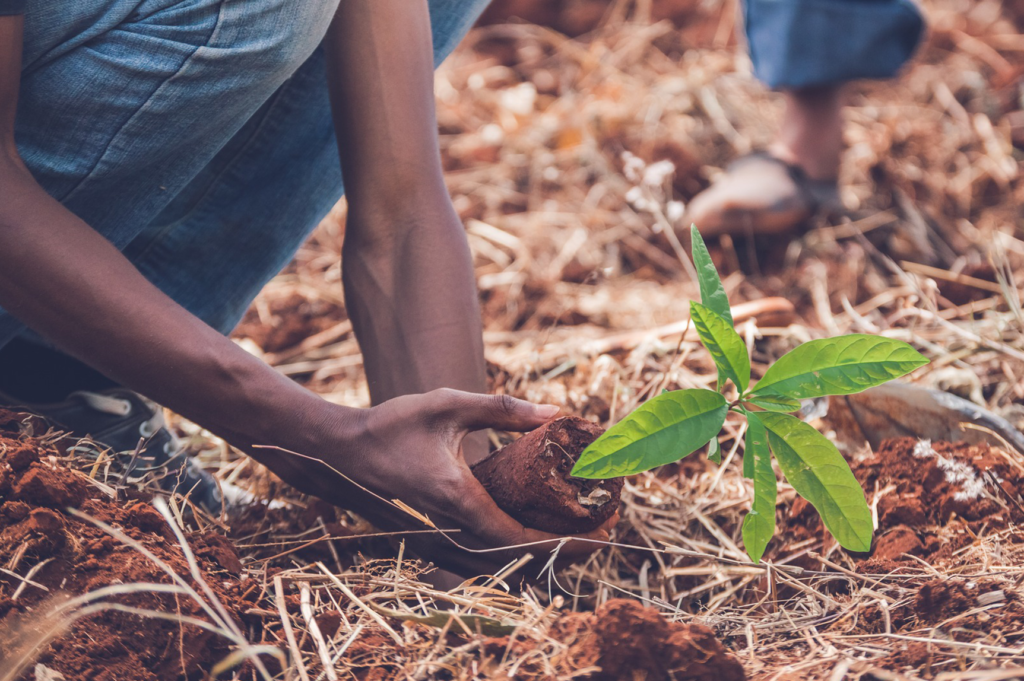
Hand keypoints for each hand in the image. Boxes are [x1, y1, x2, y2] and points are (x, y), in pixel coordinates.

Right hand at [253, 389, 613, 575]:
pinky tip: (541, 528)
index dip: (565, 541)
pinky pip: (489, 549)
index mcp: (459, 498)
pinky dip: (520, 545)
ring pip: (504, 559)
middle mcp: (453, 524)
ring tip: (582, 532)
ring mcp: (446, 531)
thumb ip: (504, 409)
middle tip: (604, 531)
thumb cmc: (393, 424)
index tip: (600, 532)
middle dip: (566, 550)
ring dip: (545, 550)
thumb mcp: (450, 405)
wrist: (343, 449)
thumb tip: (557, 415)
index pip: (520, 537)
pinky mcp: (444, 527)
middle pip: (520, 557)